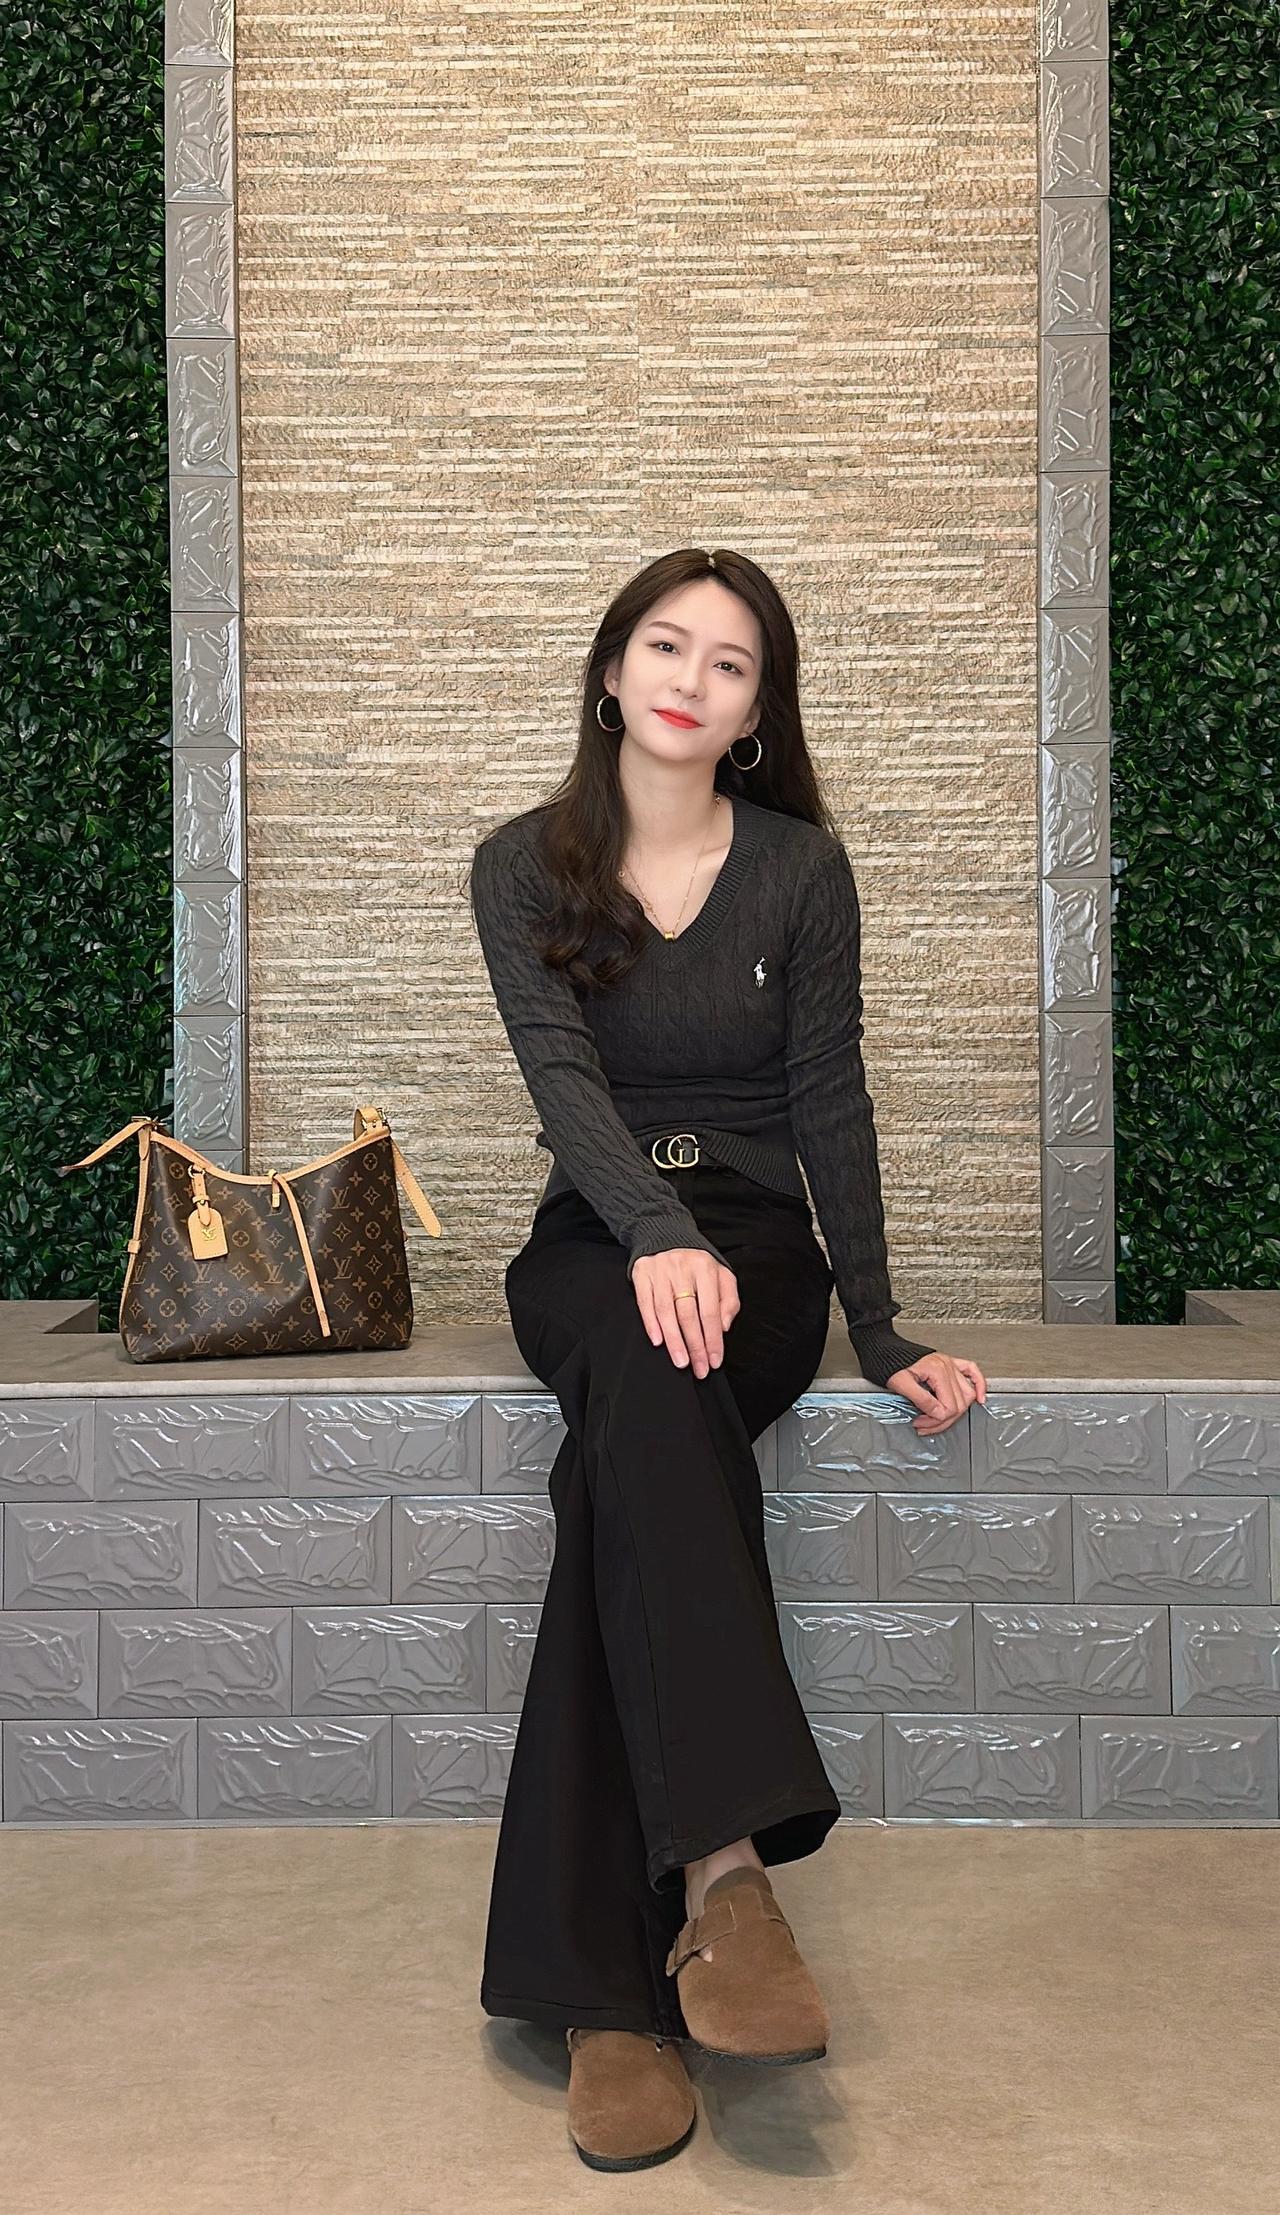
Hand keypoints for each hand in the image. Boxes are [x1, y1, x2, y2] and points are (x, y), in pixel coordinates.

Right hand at [631, 1248, 739, 1377]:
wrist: (666, 1235)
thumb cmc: (697, 1263)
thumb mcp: (721, 1274)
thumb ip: (729, 1300)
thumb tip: (723, 1327)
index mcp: (705, 1269)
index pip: (710, 1311)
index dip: (713, 1339)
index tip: (715, 1360)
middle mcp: (682, 1269)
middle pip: (688, 1315)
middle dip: (695, 1346)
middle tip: (699, 1368)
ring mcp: (660, 1272)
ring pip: (666, 1312)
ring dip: (674, 1340)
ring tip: (681, 1361)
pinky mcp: (642, 1274)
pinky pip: (645, 1303)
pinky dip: (651, 1324)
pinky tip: (658, 1341)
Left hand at [886, 1351, 986, 1435]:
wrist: (884, 1349)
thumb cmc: (888, 1363)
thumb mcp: (900, 1384)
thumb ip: (922, 1400)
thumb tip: (939, 1414)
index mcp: (937, 1370)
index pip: (949, 1405)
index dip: (935, 1420)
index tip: (921, 1423)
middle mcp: (947, 1366)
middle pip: (959, 1403)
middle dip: (942, 1420)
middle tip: (925, 1425)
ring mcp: (950, 1364)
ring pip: (967, 1393)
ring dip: (957, 1410)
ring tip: (940, 1419)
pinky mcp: (949, 1363)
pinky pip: (972, 1372)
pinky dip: (979, 1384)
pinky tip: (980, 1397)